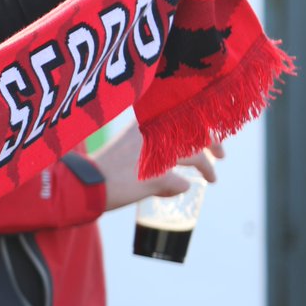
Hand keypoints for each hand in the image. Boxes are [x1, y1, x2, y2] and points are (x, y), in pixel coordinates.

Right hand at [93, 122, 220, 210]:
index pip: (181, 115)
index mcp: (143, 124)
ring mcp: (156, 155)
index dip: (200, 122)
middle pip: (194, 133)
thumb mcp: (124, 147)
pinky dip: (181, 187)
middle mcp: (151, 135)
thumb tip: (169, 167)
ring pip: (195, 156)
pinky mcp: (157, 178)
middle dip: (213, 143)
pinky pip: (181, 183)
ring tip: (212, 178)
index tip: (210, 131)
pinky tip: (177, 190)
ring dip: (207, 169)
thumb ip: (147, 150)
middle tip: (221, 154)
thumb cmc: (101, 168)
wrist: (85, 184)